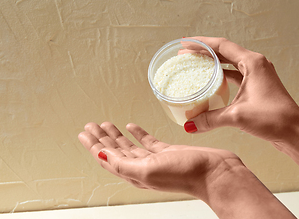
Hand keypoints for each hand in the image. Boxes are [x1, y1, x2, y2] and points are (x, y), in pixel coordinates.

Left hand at [78, 122, 242, 196]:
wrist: (215, 173)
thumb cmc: (186, 174)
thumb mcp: (149, 170)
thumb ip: (124, 164)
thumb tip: (102, 156)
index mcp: (135, 173)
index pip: (108, 158)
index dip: (94, 146)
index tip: (84, 133)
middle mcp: (142, 167)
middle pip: (116, 151)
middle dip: (102, 138)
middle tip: (91, 125)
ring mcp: (155, 159)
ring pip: (129, 146)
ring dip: (117, 135)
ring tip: (106, 124)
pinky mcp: (167, 151)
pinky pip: (147, 141)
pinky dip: (137, 133)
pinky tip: (131, 126)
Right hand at [183, 37, 298, 144]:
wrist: (295, 132)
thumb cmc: (273, 118)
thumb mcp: (237, 116)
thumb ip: (210, 119)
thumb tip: (189, 125)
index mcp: (253, 63)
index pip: (222, 45)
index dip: (201, 43)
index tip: (185, 43)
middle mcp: (256, 64)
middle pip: (225, 52)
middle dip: (204, 52)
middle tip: (185, 55)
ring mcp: (258, 75)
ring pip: (230, 64)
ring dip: (213, 64)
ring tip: (195, 66)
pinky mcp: (258, 86)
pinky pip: (236, 76)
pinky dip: (222, 77)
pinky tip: (211, 83)